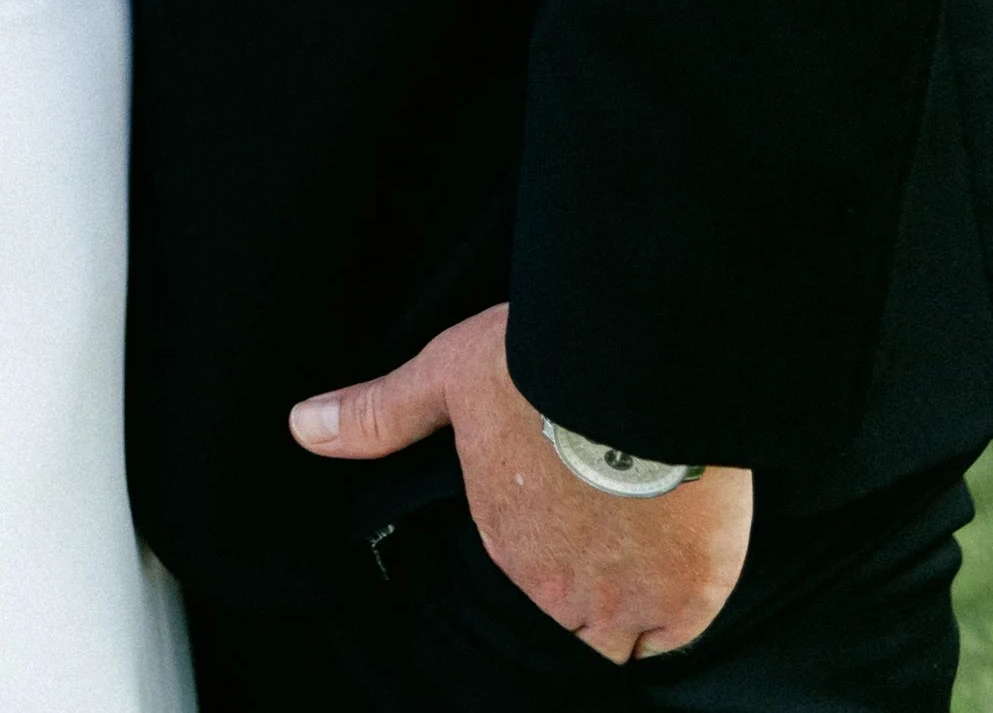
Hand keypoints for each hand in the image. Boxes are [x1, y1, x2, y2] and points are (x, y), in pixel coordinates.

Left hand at [290, 303, 752, 664]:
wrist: (632, 361)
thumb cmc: (538, 363)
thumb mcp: (445, 376)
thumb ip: (381, 414)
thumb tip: (303, 428)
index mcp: (505, 547)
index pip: (526, 572)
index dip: (546, 536)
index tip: (567, 496)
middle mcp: (559, 591)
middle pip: (574, 612)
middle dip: (588, 575)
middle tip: (609, 511)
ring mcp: (627, 600)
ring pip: (627, 631)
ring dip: (633, 593)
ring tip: (646, 528)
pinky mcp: (689, 595)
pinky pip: (678, 630)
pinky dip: (680, 600)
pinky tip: (683, 547)